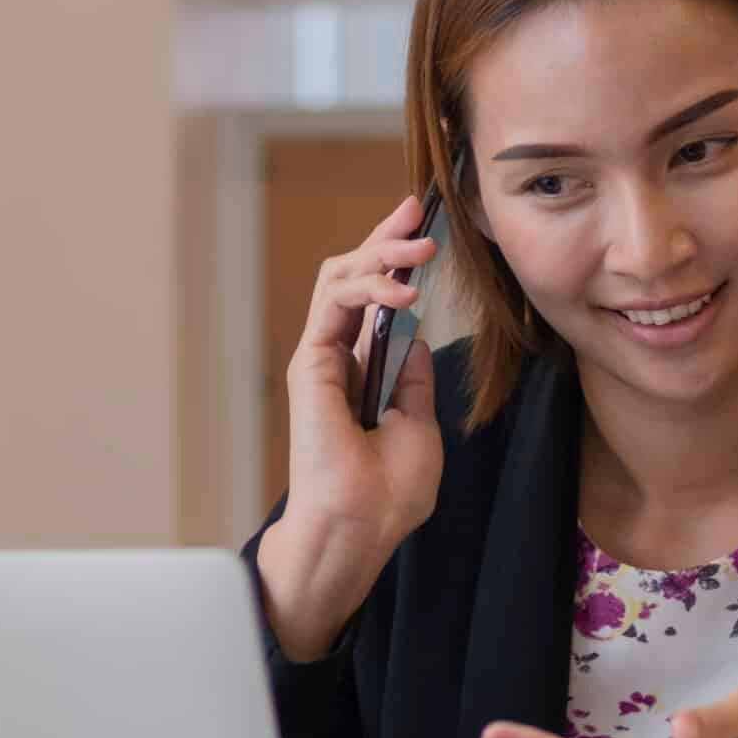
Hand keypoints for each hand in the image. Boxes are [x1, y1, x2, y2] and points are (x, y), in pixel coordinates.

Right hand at [257, 196, 445, 660]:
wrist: (358, 527)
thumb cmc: (387, 495)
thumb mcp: (419, 428)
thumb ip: (412, 380)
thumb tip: (415, 336)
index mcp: (362, 374)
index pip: (377, 304)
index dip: (396, 263)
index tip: (427, 229)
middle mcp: (338, 360)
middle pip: (356, 279)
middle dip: (386, 240)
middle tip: (420, 211)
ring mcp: (320, 359)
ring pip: (341, 280)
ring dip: (382, 255)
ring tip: (423, 246)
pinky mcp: (310, 364)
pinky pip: (335, 304)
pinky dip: (369, 287)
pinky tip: (404, 288)